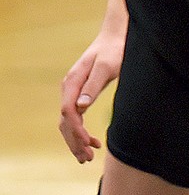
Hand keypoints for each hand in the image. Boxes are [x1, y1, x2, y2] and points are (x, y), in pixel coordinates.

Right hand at [59, 25, 125, 162]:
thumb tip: (80, 107)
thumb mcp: (108, 65)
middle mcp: (69, 87)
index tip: (88, 143)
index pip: (68, 111)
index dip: (76, 130)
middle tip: (88, 159)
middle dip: (74, 141)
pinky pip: (75, 117)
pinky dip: (80, 132)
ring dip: (76, 140)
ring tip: (88, 157)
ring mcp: (73, 91)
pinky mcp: (81, 93)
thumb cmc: (114, 49)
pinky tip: (92, 141)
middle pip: (65, 121)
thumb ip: (94, 85)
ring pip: (68, 122)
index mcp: (73, 81)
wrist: (116, 36)